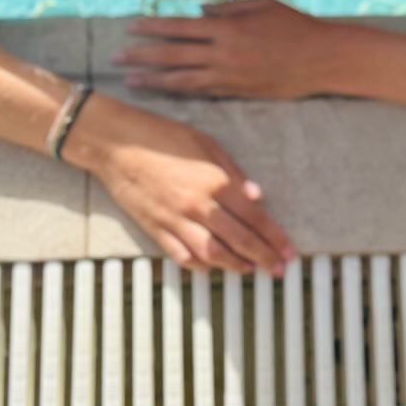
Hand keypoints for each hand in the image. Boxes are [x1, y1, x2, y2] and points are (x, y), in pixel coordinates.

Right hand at [76, 94, 295, 275]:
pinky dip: (200, 266)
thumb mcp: (205, 143)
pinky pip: (182, 256)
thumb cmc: (163, 136)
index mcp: (215, 181)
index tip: (288, 251)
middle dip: (263, 258)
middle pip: (238, 240)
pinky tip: (212, 267)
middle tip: (278, 270)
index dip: (274, 237)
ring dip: (235, 266)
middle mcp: (198, 205)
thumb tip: (258, 197)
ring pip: (212, 255)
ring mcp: (175, 221)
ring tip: (249, 270)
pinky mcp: (155, 229)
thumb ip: (234, 172)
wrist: (117, 143)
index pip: (254, 217)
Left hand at [112, 0, 330, 98]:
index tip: (130, 28)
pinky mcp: (239, 93)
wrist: (322, 59)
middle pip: (173, 56)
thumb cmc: (295, 25)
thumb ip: (228, 6)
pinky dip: (181, 92)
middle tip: (115, 59)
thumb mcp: (262, 5)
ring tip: (130, 80)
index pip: (180, 28)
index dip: (152, 28)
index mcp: (228, 27)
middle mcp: (224, 53)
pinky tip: (164, 91)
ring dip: (153, 80)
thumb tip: (199, 10)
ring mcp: (230, 77)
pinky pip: (203, 92)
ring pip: (182, 80)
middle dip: (141, 57)